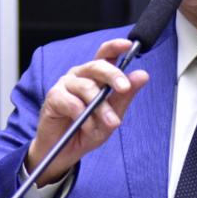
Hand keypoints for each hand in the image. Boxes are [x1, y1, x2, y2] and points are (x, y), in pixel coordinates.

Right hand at [26, 39, 148, 184]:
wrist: (65, 152)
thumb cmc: (87, 130)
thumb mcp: (112, 116)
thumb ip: (125, 96)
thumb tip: (142, 75)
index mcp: (97, 77)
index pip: (106, 54)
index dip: (115, 47)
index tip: (128, 45)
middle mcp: (81, 76)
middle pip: (97, 66)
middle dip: (113, 76)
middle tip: (125, 88)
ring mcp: (66, 85)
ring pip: (86, 87)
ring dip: (100, 108)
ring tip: (109, 123)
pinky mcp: (53, 97)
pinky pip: (70, 101)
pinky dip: (82, 114)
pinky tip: (85, 124)